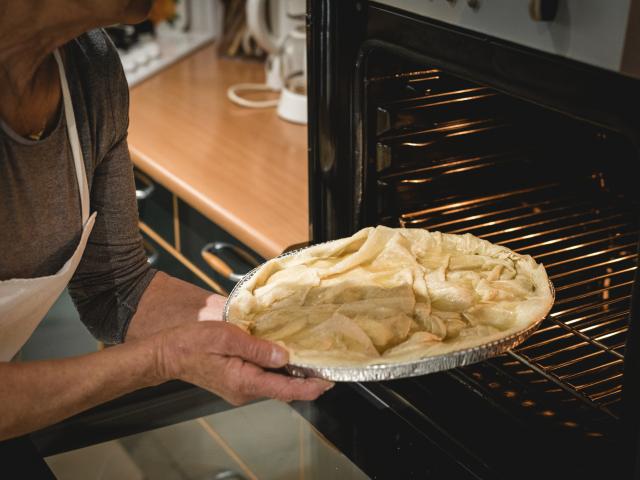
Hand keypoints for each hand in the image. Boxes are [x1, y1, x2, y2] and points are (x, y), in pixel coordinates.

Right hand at [152, 321, 332, 404]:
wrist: (165, 354)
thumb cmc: (191, 343)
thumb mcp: (226, 338)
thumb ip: (257, 348)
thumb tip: (284, 356)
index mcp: (244, 382)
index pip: (286, 390)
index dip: (311, 387)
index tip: (330, 380)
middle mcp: (245, 391)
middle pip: (283, 388)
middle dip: (306, 378)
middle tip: (326, 362)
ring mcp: (240, 389)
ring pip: (274, 383)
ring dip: (292, 372)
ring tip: (310, 355)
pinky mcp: (237, 382)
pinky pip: (263, 378)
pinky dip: (277, 368)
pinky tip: (285, 354)